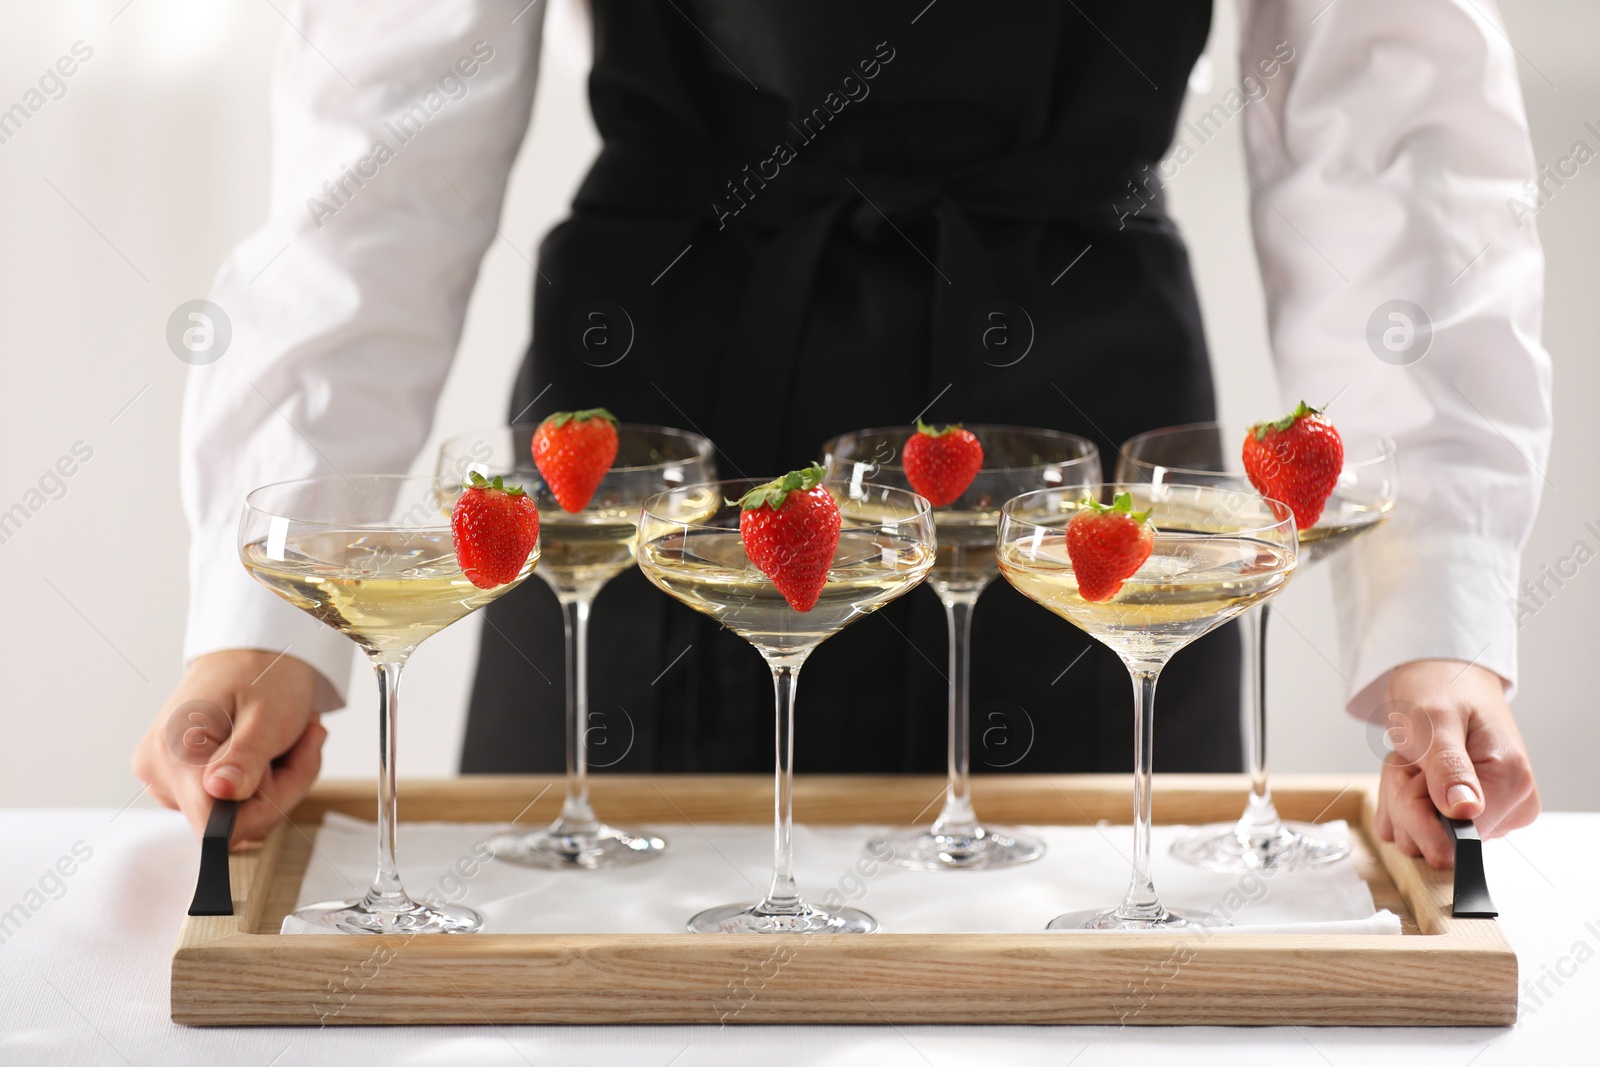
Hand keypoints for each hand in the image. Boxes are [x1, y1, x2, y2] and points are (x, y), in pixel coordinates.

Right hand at [133, 650, 327, 842]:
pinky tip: (268, 747)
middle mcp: (158, 773)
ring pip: (237, 815)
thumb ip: (245, 757)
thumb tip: (220, 793)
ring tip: (284, 737)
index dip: (264, 807)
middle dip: (280, 787)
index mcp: (173, 755)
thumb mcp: (268, 715)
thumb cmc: (262, 676)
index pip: (216, 827)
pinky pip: (232, 803)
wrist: (250, 654)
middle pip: (233, 823)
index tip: (287, 764)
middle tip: (301, 739)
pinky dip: (264, 781)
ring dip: (276, 782)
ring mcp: (166, 779)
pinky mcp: (180, 780)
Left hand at [1373, 659, 1538, 867]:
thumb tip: (1466, 813)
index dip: (1420, 805)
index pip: (1456, 836)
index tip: (1418, 767)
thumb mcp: (1435, 722)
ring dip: (1400, 794)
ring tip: (1414, 757)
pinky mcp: (1464, 819)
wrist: (1441, 677)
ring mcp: (1486, 816)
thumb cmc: (1441, 691)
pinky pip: (1413, 829)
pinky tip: (1413, 769)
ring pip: (1417, 837)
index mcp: (1512, 785)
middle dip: (1405, 797)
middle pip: (1434, 840)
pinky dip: (1400, 798)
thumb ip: (1449, 769)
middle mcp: (1508, 808)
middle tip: (1412, 756)